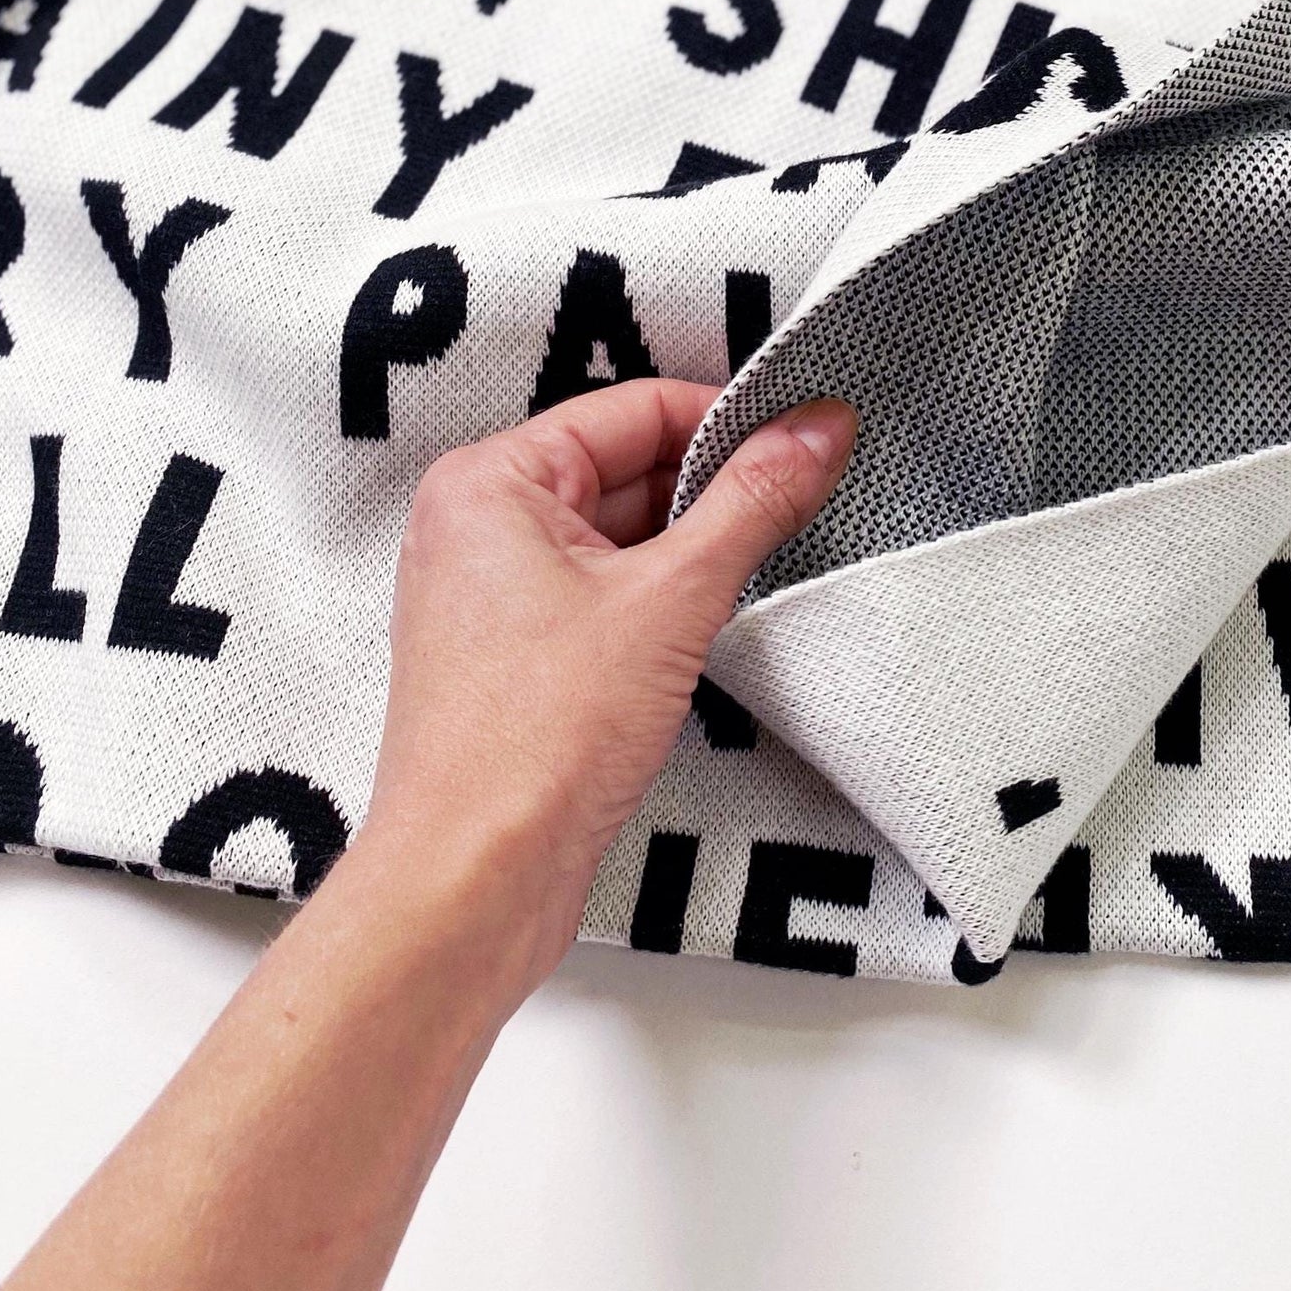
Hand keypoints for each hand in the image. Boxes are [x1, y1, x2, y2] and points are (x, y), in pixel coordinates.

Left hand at [356, 380, 857, 993]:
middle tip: (804, 498)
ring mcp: (492, 593)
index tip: (807, 435)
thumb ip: (754, 501)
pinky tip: (708, 624)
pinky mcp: (516, 655)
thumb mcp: (673, 598)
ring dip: (691, 549)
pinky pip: (603, 592)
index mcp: (491, 481)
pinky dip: (660, 599)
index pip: (634, 409)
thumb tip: (816, 428)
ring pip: (619, 535)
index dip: (728, 419)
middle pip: (627, 466)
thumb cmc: (534, 741)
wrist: (474, 880)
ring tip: (761, 563)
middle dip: (715, 487)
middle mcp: (478, 524)